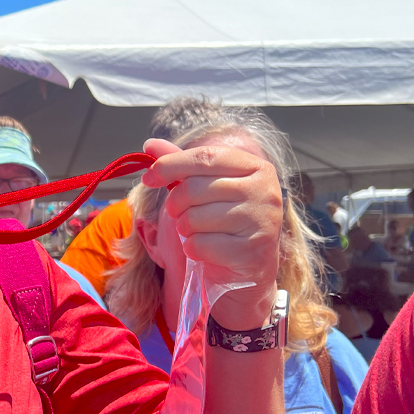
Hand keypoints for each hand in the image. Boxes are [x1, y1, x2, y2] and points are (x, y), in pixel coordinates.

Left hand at [141, 138, 282, 329]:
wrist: (247, 269)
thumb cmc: (223, 223)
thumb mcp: (205, 189)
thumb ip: (182, 166)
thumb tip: (151, 144)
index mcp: (256, 167)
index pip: (205, 157)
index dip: (170, 165)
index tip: (148, 178)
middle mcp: (265, 191)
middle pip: (196, 188)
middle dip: (176, 203)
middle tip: (179, 214)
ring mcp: (262, 221)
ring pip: (195, 218)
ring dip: (185, 228)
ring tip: (197, 232)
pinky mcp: (252, 251)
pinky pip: (200, 245)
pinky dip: (192, 249)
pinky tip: (205, 250)